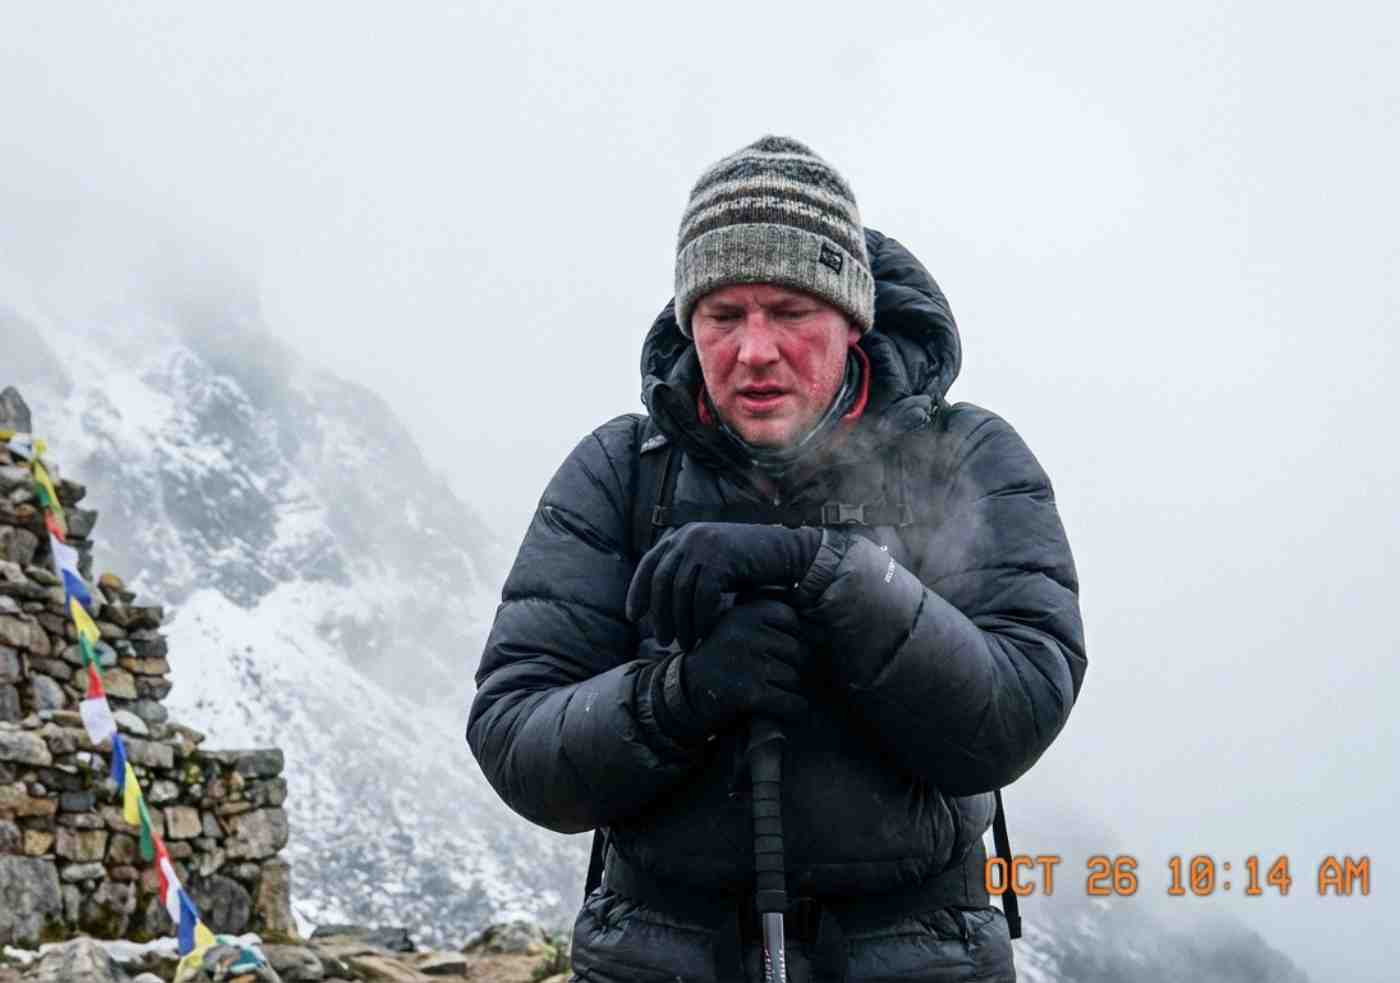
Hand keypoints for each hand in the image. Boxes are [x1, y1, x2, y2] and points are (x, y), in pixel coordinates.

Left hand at [626, 522, 821, 649]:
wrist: (786, 553)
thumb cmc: (748, 565)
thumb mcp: (711, 565)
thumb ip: (686, 575)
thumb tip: (659, 606)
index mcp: (682, 535)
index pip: (649, 564)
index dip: (637, 591)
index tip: (632, 616)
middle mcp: (689, 536)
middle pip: (662, 581)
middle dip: (660, 614)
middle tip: (664, 640)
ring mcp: (706, 544)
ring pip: (681, 591)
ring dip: (682, 622)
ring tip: (686, 643)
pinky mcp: (723, 557)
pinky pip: (704, 595)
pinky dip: (703, 618)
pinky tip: (706, 633)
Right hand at [653, 600, 809, 742]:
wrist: (682, 693)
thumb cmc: (719, 659)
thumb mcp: (737, 627)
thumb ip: (769, 624)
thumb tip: (821, 630)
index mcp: (746, 611)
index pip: (792, 620)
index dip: (787, 639)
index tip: (770, 651)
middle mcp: (748, 632)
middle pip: (798, 651)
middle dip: (788, 667)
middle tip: (766, 676)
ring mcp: (750, 662)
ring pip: (795, 678)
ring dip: (786, 690)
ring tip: (763, 691)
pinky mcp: (751, 693)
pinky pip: (792, 702)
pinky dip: (791, 710)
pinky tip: (777, 709)